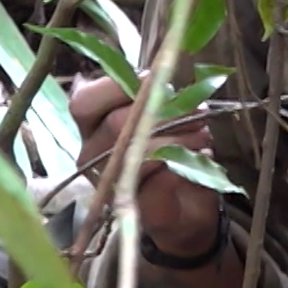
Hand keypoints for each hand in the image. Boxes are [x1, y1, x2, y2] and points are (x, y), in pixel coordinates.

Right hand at [69, 76, 222, 257]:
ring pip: (138, 148)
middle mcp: (91, 155)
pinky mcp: (135, 204)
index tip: (154, 79)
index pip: (84, 102)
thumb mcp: (163, 118)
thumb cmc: (173, 154)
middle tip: (199, 112)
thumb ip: (154, 96)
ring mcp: (109, 182)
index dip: (117, 86)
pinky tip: (201, 157)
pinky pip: (158, 175)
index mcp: (92, 129)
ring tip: (203, 135)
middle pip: (118, 122)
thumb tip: (159, 74)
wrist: (188, 213)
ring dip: (181, 135)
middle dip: (167, 110)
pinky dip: (185, 161)